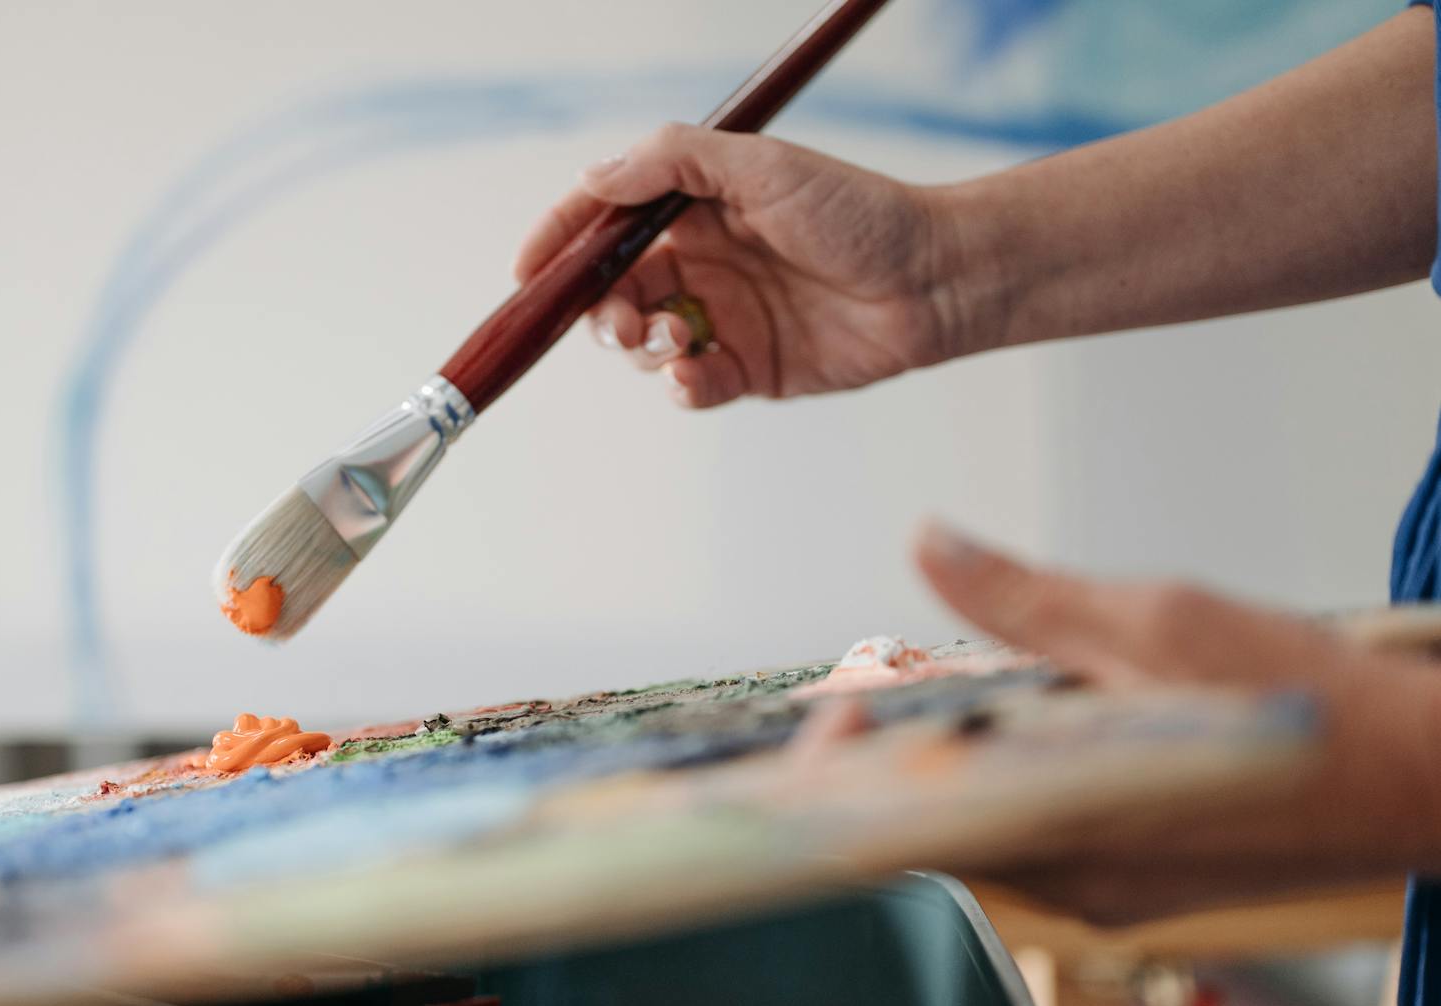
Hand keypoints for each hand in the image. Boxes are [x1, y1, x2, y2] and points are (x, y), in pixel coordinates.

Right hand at [514, 124, 960, 408]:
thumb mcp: (760, 165)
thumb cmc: (858, 212)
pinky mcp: (748, 370)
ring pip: (644, 345)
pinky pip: (689, 386)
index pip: (607, 223)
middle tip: (625, 323)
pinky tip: (697, 375)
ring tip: (679, 340)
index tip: (527, 271)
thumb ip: (672, 163)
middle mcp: (701, 263)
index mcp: (695, 211)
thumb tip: (594, 178)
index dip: (561, 242)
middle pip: (612, 293)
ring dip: (643, 348)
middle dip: (602, 312)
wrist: (934, 281)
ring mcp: (722, 319)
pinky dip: (681, 386)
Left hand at [890, 521, 1440, 923]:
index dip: (840, 773)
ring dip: (958, 763)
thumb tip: (932, 546)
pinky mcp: (1132, 889)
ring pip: (985, 829)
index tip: (824, 719)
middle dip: (895, 755)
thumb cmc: (1308, 710)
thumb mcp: (1155, 622)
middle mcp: (1070, 884)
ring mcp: (1101, 894)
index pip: (898, 826)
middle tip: (879, 689)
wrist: (1429, 778)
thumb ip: (1024, 597)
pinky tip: (1034, 728)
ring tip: (948, 697)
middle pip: (933, 825)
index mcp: (1060, 828)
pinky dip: (1015, 782)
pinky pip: (1038, 837)